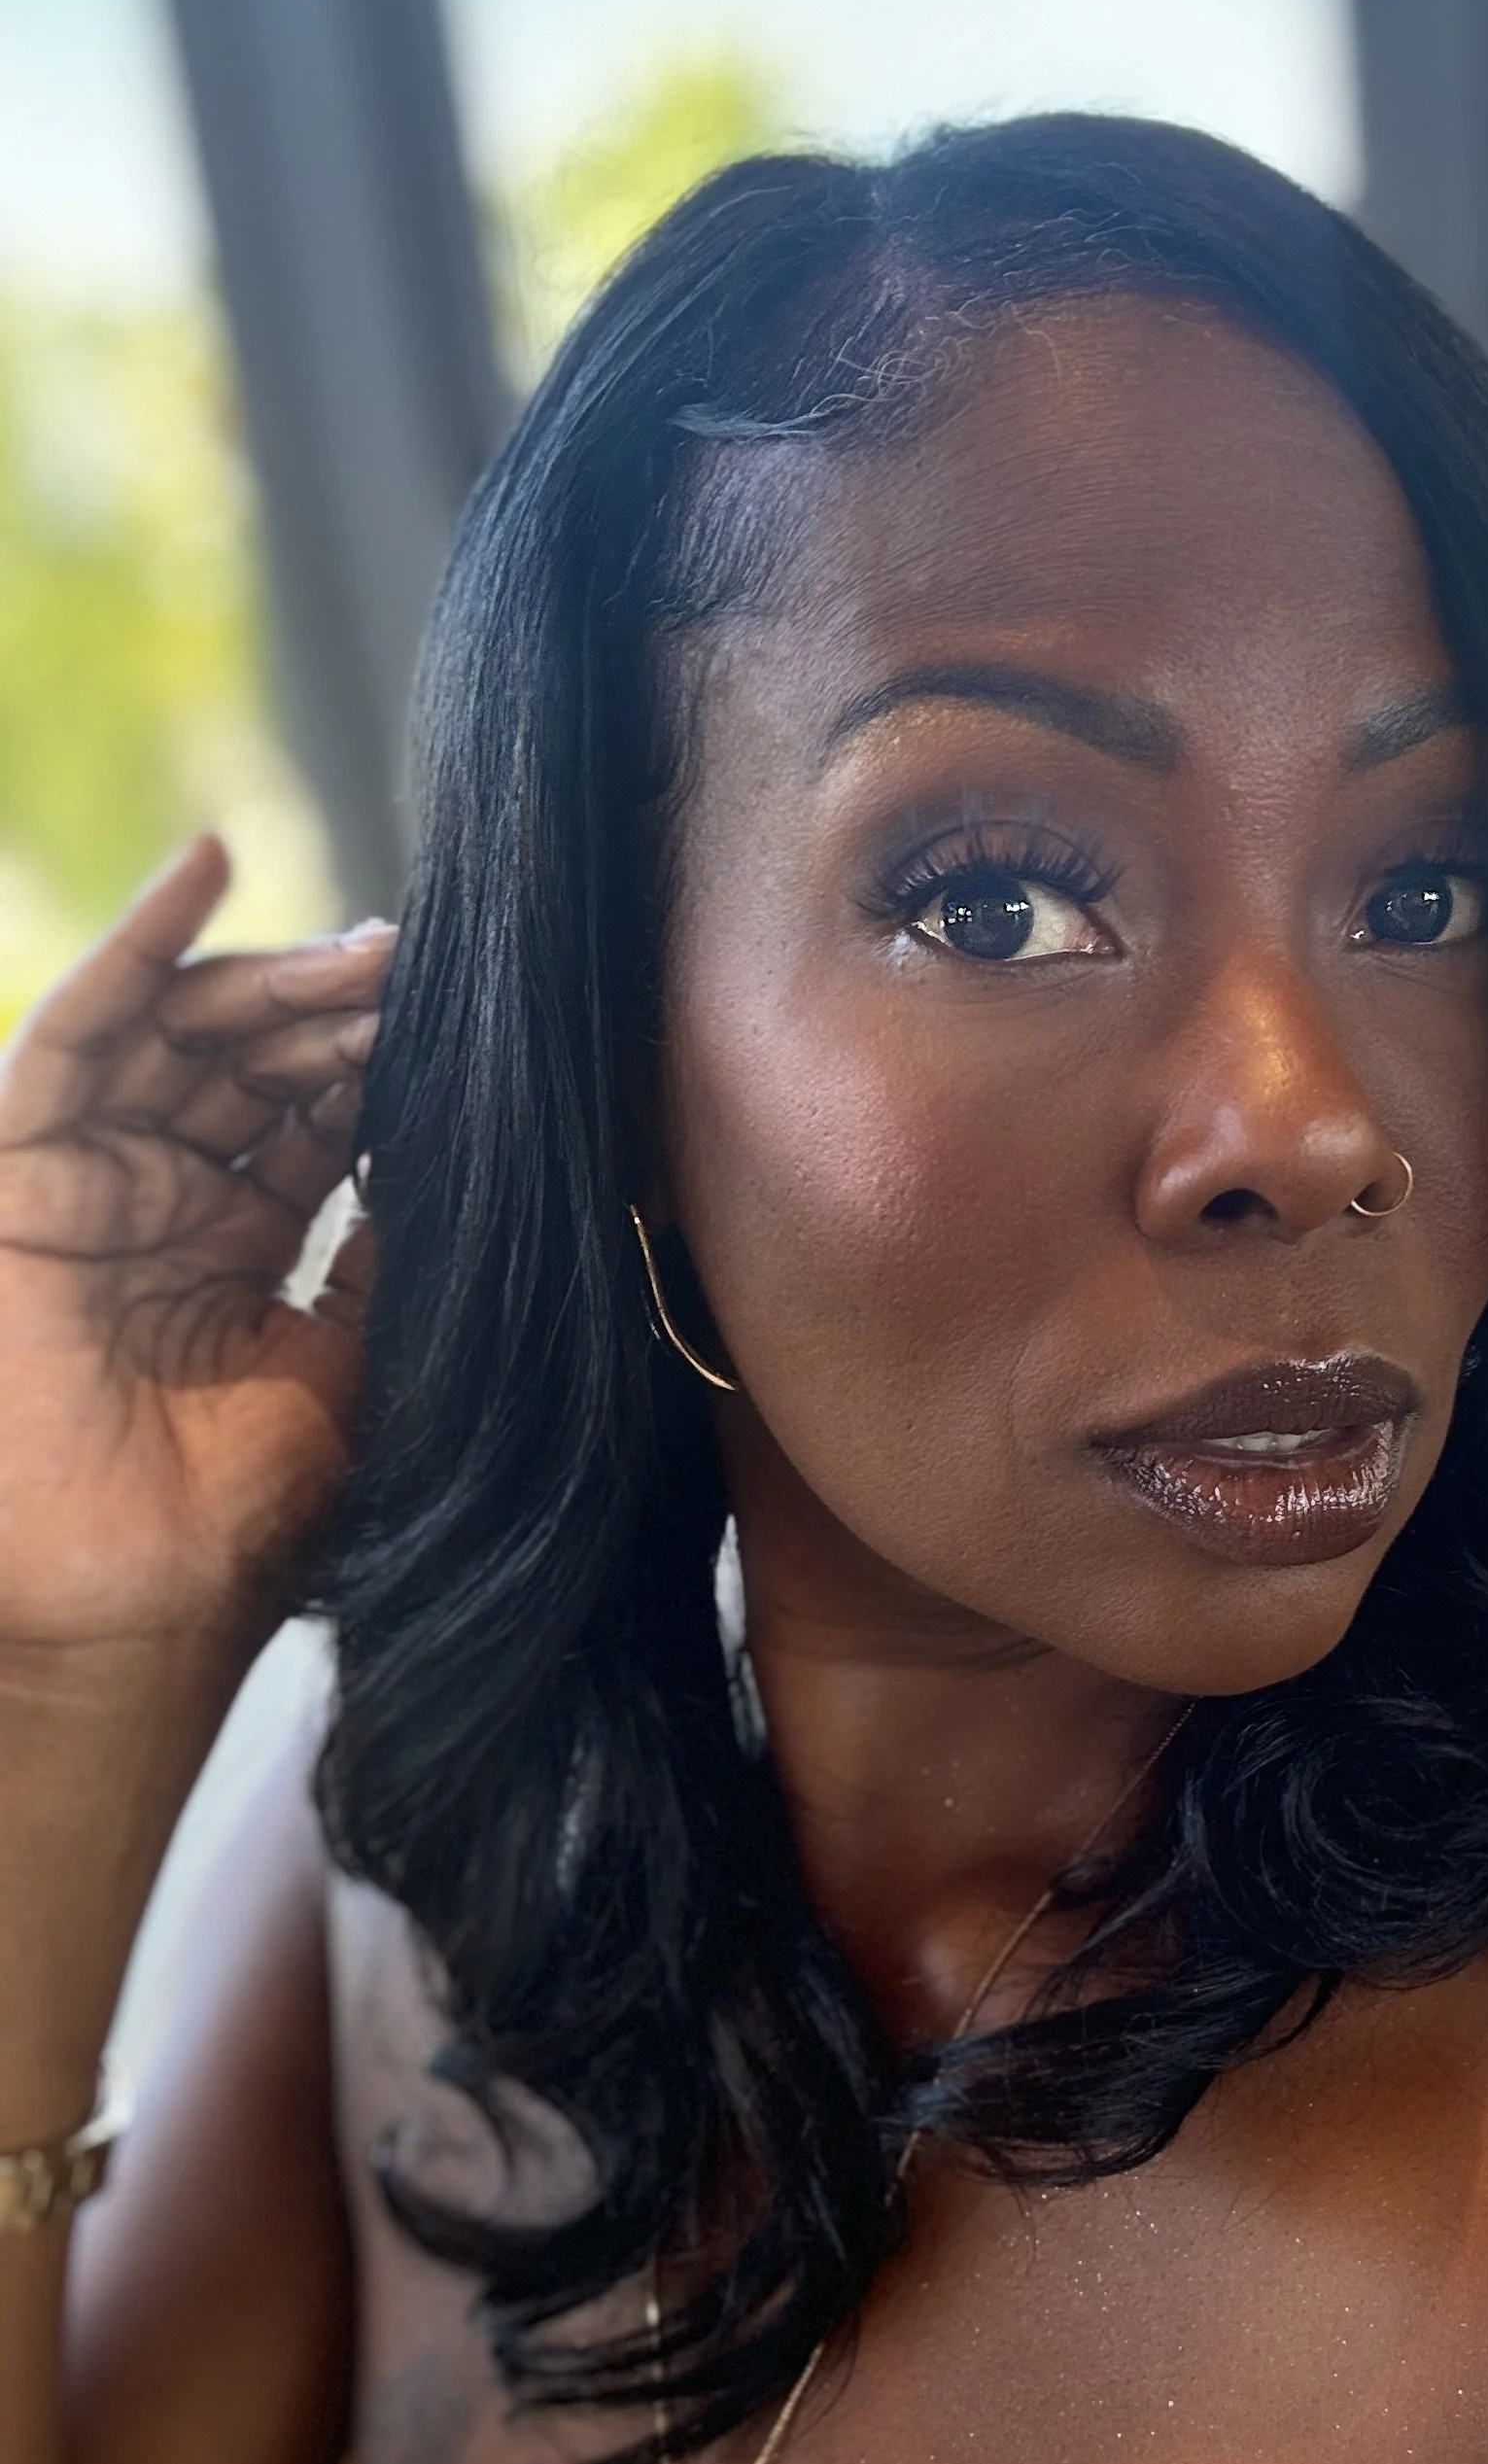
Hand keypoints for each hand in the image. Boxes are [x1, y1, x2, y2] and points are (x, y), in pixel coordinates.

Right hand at [0, 837, 391, 1660]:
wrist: (144, 1597)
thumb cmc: (246, 1510)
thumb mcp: (356, 1360)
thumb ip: (391, 1256)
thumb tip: (463, 1159)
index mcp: (234, 1241)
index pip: (311, 1114)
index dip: (380, 1060)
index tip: (466, 1017)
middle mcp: (158, 1198)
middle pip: (251, 1057)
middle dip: (339, 1010)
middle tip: (424, 974)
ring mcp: (89, 1181)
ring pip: (181, 1030)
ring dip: (273, 979)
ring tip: (368, 955)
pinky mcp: (21, 1174)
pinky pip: (73, 1033)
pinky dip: (138, 945)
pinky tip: (206, 866)